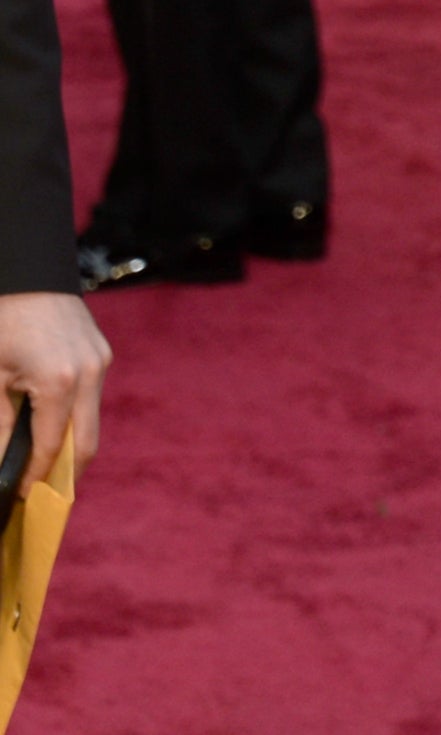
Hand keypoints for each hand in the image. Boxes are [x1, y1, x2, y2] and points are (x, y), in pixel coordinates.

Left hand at [0, 292, 111, 488]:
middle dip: (65, 475)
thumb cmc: (1, 321)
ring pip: (91, 421)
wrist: (28, 271)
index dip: (36, 478)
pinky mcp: (101, 353)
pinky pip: (91, 397)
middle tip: (42, 495)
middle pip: (86, 444)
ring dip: (70, 446)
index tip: (22, 498)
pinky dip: (74, 419)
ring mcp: (99, 363)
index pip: (51, 447)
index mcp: (58, 383)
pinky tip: (52, 426)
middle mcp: (89, 375)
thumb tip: (1, 462)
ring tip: (43, 464)